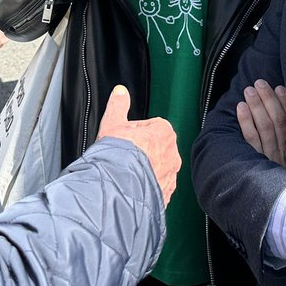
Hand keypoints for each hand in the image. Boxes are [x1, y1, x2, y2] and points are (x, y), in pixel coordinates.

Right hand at [96, 85, 179, 206]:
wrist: (117, 188)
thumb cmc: (116, 155)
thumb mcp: (113, 123)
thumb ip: (118, 105)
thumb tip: (120, 92)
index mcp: (164, 132)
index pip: (151, 126)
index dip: (135, 131)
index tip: (124, 137)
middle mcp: (173, 154)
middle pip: (156, 147)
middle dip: (142, 150)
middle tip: (123, 154)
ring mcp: (171, 175)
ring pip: (157, 168)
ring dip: (145, 168)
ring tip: (126, 172)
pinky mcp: (166, 194)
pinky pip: (156, 186)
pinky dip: (146, 186)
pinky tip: (132, 186)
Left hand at [237, 80, 285, 172]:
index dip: (285, 104)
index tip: (279, 88)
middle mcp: (285, 153)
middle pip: (277, 120)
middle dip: (267, 100)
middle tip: (259, 83)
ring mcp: (271, 159)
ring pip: (264, 127)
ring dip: (256, 106)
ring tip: (249, 90)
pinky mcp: (257, 165)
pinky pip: (250, 140)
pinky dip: (246, 122)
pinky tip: (240, 108)